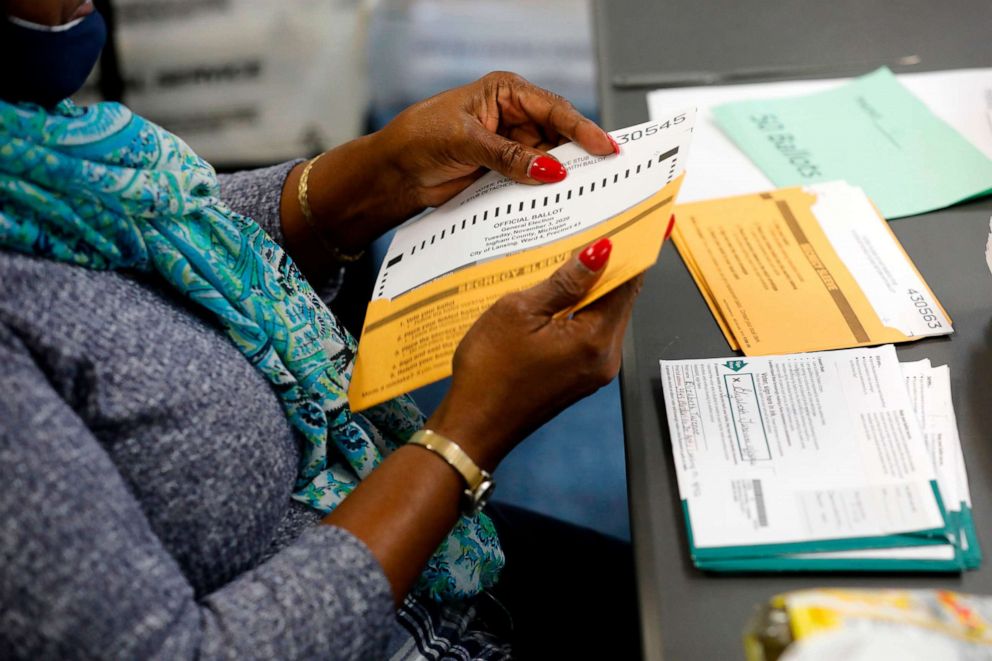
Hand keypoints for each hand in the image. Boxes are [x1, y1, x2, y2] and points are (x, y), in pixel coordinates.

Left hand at [379, 71, 618, 208]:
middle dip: (577, 156)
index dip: (582, 128)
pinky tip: (554, 202)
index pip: (554, 109)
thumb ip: (509, 156)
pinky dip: (542, 192)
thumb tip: (549, 169)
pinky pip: (531, 181)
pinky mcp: (504, 172)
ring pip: (548, 162)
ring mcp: (510, 146)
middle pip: (558, 136)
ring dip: (560, 178)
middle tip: (601, 175)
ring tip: (582, 192)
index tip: (604, 147)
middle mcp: (512, 117)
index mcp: (505, 93)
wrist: (395, 172)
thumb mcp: (466, 141)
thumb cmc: (419, 138)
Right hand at [426, 238, 642, 470]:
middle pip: (619, 301)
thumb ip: (564, 282)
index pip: (627, 284)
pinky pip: (589, 335)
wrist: (473, 426)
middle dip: (609, 268)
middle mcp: (605, 359)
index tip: (630, 225)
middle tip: (595, 232)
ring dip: (591, 290)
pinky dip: (580, 312)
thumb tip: (599, 253)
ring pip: (604, 317)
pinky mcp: (578, 378)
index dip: (629, 252)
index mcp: (596, 340)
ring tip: (570, 259)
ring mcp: (593, 372)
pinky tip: (559, 296)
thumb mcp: (519, 312)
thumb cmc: (489, 372)